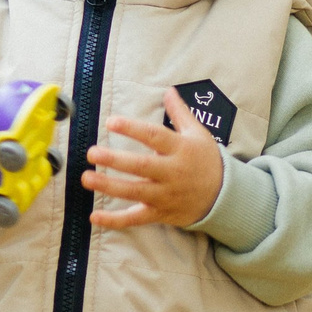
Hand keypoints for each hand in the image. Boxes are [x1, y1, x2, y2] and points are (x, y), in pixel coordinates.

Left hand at [83, 90, 225, 229]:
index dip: (132, 129)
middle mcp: (172, 173)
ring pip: (134, 192)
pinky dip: (115, 220)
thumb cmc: (207, 160)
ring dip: (109, 187)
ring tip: (86, 179)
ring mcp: (165, 195)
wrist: (225, 196)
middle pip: (141, 166)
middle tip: (92, 153)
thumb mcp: (198, 134)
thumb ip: (180, 113)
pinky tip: (94, 217)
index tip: (111, 121)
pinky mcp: (160, 213)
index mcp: (180, 150)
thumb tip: (169, 90)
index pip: (154, 136)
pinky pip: (135, 218)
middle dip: (115, 160)